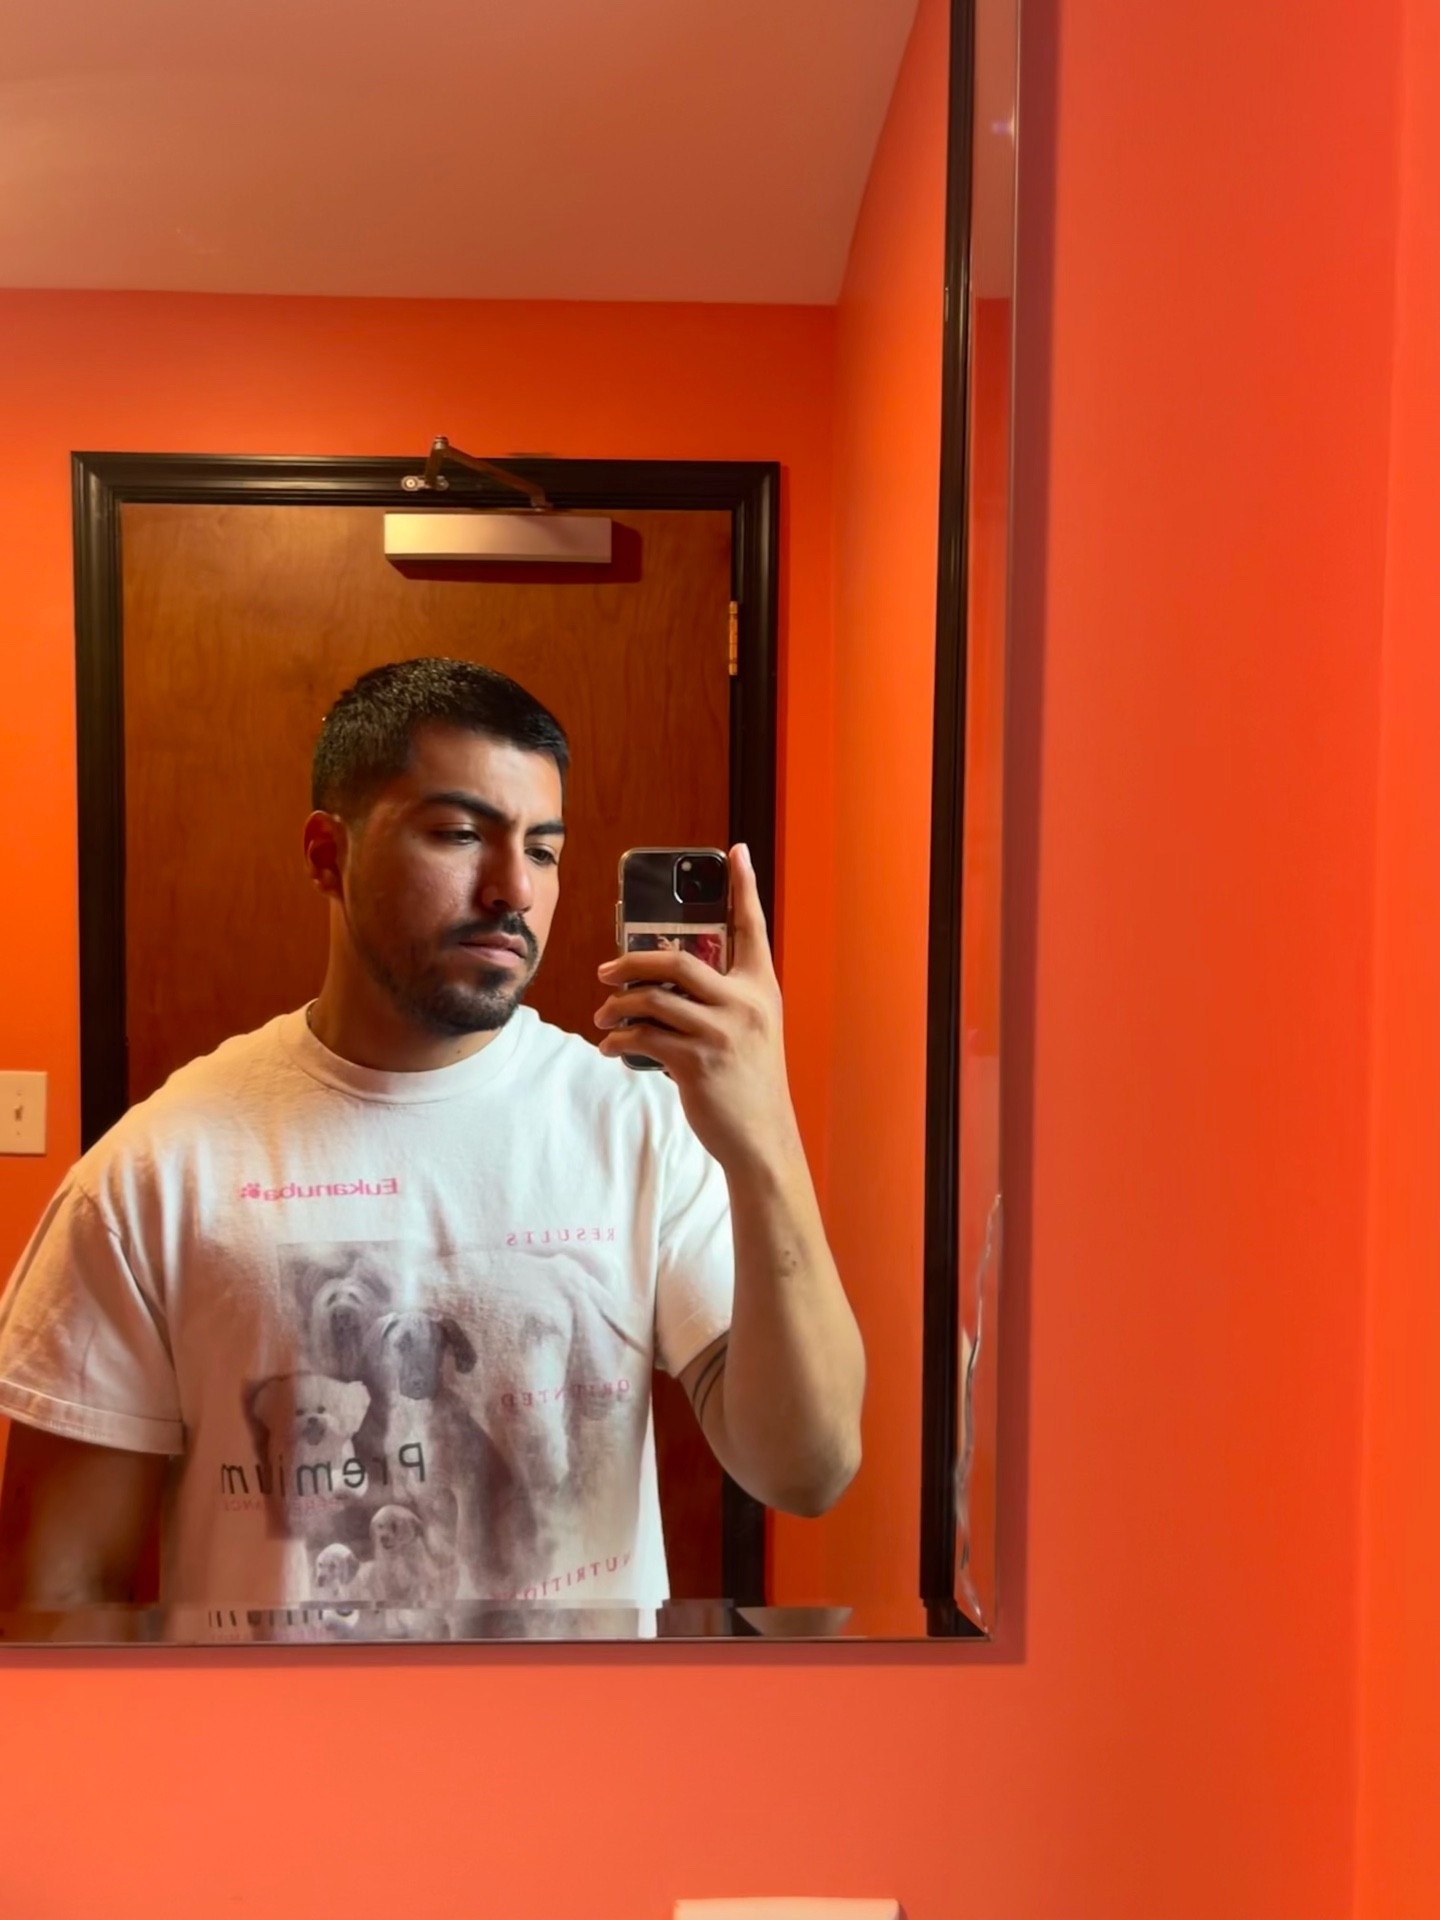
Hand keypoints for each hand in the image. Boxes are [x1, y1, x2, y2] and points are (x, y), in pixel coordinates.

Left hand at [594, 845, 798, 1171]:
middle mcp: (744, 1004)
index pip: (753, 926)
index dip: (744, 886)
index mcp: (761, 988)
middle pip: (675, 960)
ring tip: (604, 1016)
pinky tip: (612, 1046)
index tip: (737, 852)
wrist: (761, 1137)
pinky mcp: (696, 1063)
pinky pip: (643, 1038)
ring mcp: (720, 1033)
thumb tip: (669, 979)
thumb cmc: (750, 1081)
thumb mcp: (752, 1030)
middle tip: (606, 972)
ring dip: (617, 1007)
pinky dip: (619, 1040)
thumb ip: (723, 999)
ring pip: (651, 999)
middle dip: (631, 960)